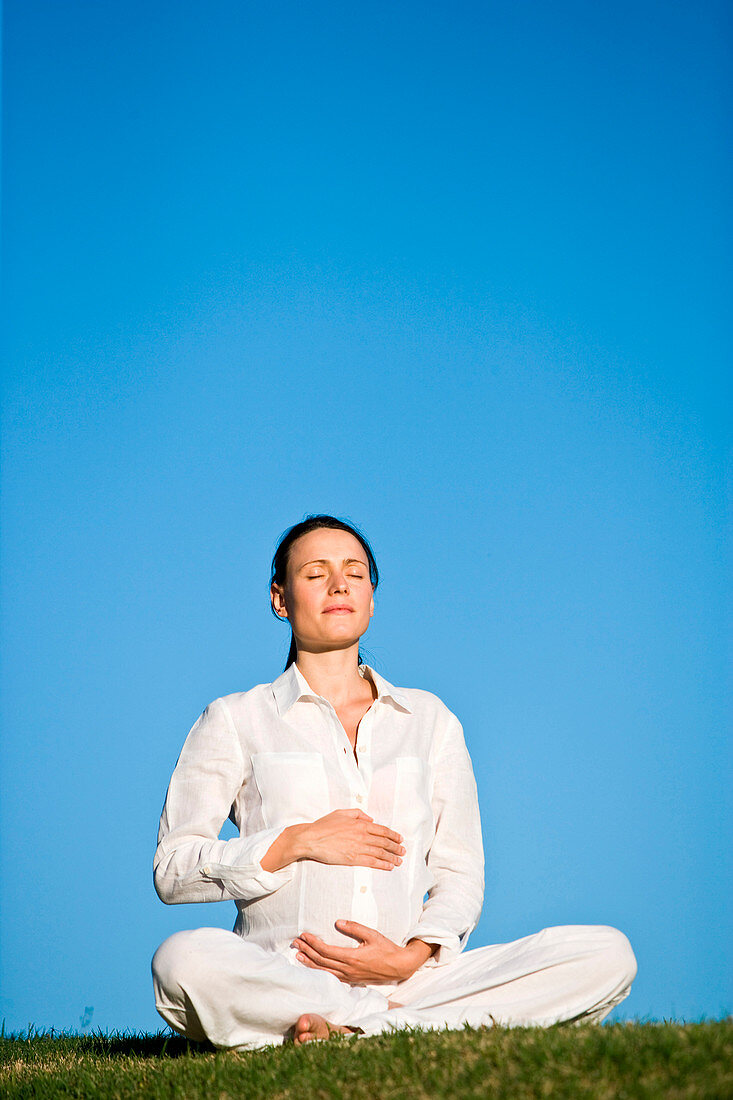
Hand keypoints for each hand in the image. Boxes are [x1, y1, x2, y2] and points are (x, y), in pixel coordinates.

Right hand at [261, 810, 403, 871]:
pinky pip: (372, 862)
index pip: (382, 830)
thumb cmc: (324, 825)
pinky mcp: (353, 859)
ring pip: (380, 853)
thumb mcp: (342, 812)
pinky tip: (389, 867)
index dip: (393, 835)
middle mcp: (362, 835)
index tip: (400, 839)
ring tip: (399, 861)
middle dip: (396, 847)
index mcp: (360, 824)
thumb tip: (370, 819)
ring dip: (392, 857)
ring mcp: (358, 848)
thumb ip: (358, 813)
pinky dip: (383, 864)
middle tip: (403, 851)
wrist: (311, 838)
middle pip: (384, 842)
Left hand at [291, 921, 435, 984]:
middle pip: (322, 962)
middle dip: (307, 952)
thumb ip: (354, 928)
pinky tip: (314, 968)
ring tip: (298, 956)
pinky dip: (320, 972)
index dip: (313, 943)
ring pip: (324, 972)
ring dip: (310, 963)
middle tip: (296, 943)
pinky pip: (332, 977)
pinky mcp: (352, 980)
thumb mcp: (372, 935)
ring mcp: (349, 977)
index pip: (326, 951)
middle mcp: (348, 970)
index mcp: (352, 958)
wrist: (399, 966)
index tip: (304, 935)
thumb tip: (337, 922)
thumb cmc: (387, 948)